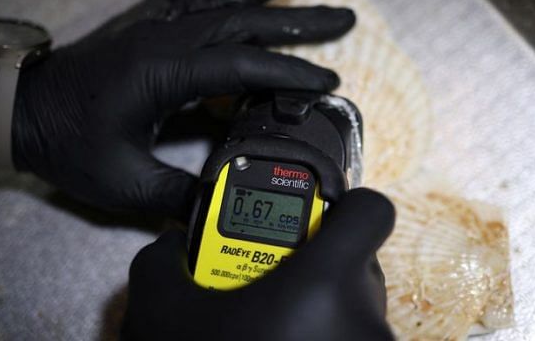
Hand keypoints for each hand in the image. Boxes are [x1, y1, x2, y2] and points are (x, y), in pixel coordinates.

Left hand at [12, 0, 355, 218]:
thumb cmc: (64, 142)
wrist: (18, 109)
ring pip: (225, 1)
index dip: (288, 71)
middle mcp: (165, 39)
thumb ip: (177, 193)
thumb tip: (219, 203)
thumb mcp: (122, 181)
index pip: (242, 64)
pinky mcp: (147, 27)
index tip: (326, 80)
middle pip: (246, 21)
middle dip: (299, 23)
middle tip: (345, 19)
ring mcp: (156, 27)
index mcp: (163, 72)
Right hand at [121, 188, 395, 340]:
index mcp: (326, 286)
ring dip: (317, 318)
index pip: (372, 212)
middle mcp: (366, 323)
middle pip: (357, 267)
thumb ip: (164, 261)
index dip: (349, 207)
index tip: (320, 222)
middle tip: (269, 291)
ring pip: (354, 315)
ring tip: (269, 337)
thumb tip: (175, 245)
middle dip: (314, 273)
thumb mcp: (162, 317)